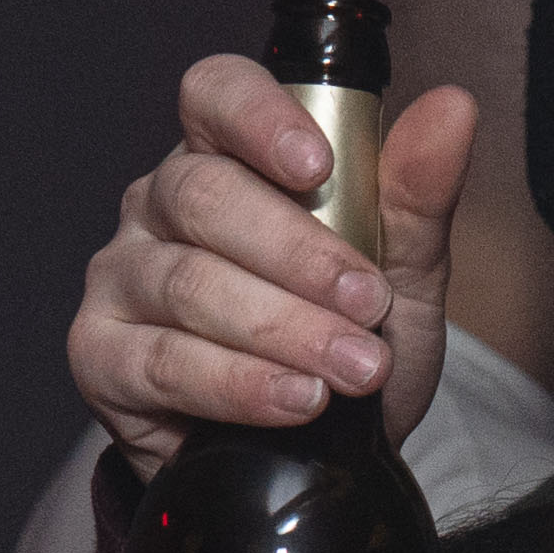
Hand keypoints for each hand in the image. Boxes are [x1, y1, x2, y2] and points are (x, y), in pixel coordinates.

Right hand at [64, 57, 475, 469]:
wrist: (315, 458)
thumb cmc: (346, 341)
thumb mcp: (402, 273)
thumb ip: (418, 195)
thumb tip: (453, 107)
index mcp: (226, 157)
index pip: (216, 94)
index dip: (259, 118)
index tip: (318, 166)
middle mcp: (158, 206)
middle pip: (204, 196)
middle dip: (297, 254)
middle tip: (367, 304)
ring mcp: (121, 278)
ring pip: (188, 283)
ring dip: (282, 330)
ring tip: (353, 369)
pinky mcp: (100, 356)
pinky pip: (162, 361)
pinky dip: (238, 384)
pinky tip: (295, 400)